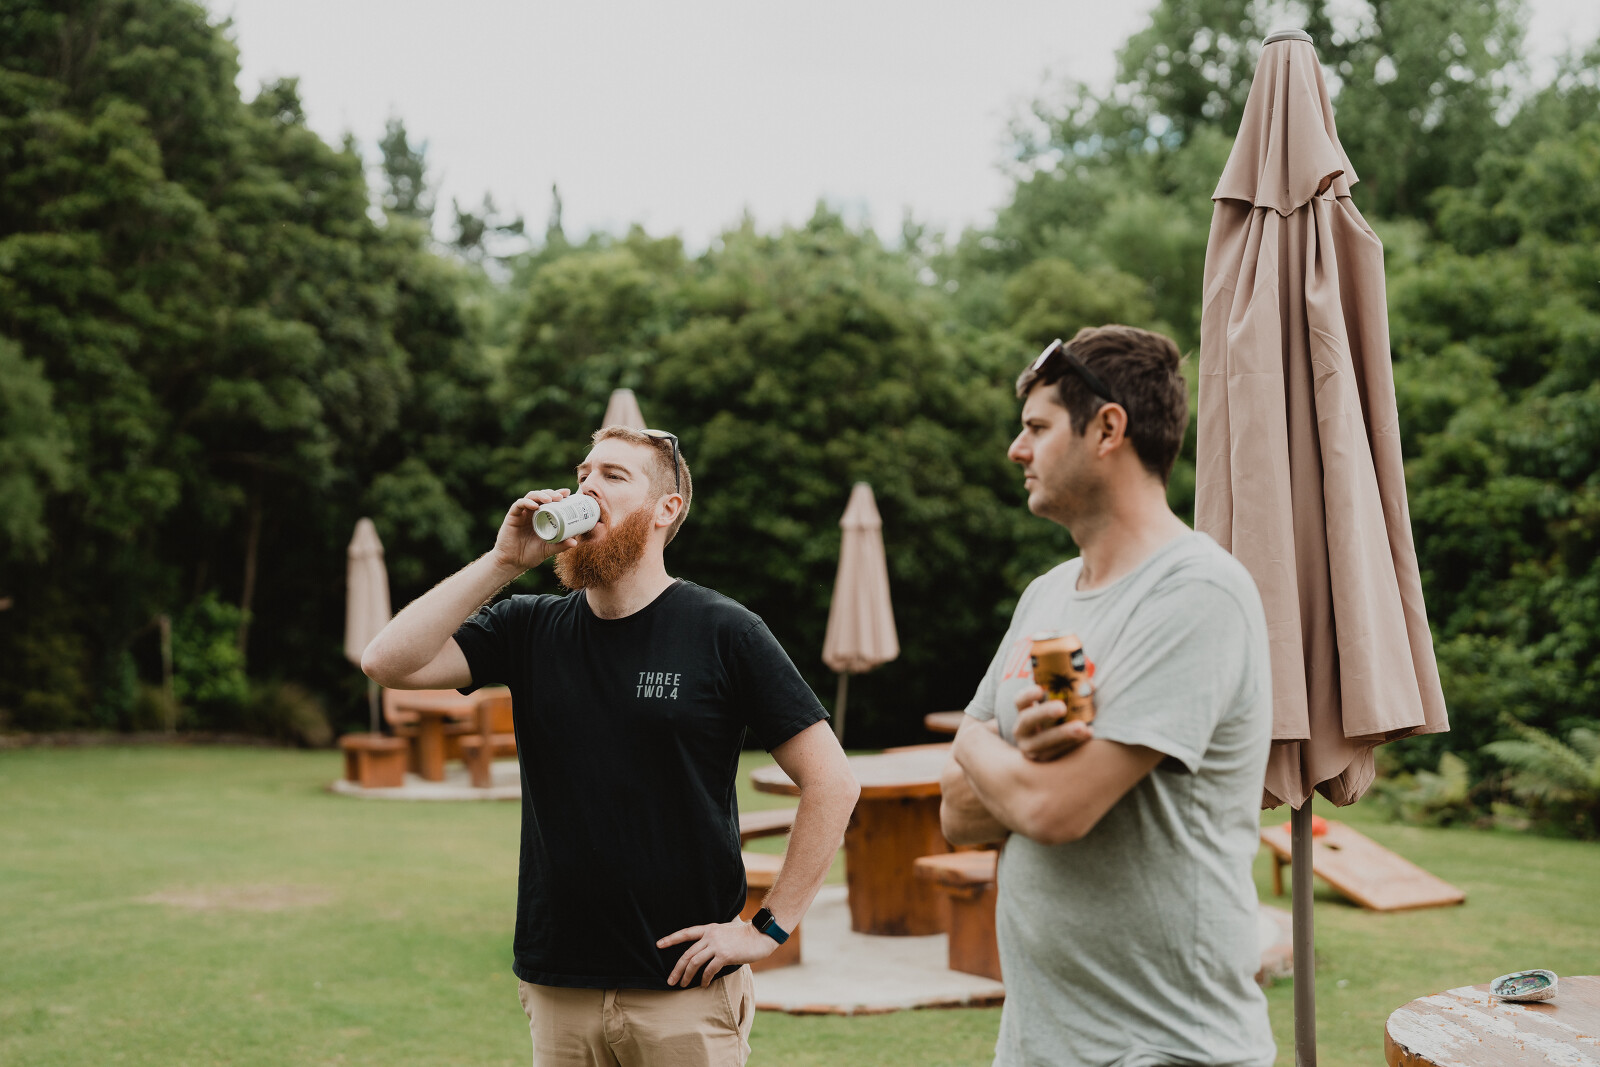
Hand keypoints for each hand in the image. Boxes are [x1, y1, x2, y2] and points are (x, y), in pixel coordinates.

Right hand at [493, 489, 579, 570]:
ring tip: (550, 499)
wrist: (513, 562)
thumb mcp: (549, 549)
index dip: (559, 495)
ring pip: (531, 496)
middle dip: (552, 493)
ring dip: (541, 495)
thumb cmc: (530, 555)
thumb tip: (575, 542)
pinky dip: (527, 502)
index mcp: (542, 517)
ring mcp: (522, 513)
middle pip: (542, 496)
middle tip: (560, 497)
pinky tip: (534, 506)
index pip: (551, 501)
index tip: (568, 493)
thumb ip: (560, 545)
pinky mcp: (512, 516)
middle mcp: (532, 512)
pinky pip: (519, 505)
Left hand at [657, 920, 776, 986]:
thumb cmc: (745, 935)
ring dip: (687, 975)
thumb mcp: (726, 930)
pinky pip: (709, 970)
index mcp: (709, 928)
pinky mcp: (724, 955)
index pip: (686, 933)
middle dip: (677, 968)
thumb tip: (706, 947)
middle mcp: (710, 936)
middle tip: (670, 980)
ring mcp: (717, 945)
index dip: (671, 939)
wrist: (760, 935)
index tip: (659, 944)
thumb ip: (715, 936)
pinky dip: (704, 979)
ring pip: (695, 962)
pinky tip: (704, 985)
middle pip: (687, 953)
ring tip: (683, 985)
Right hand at [1012, 685, 1093, 762]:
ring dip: (1064, 734)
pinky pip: (1056, 754)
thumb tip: (1090, 685)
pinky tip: (1088, 735)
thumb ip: (1071, 694)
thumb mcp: (1058, 706)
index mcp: (1023, 712)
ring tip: (1083, 728)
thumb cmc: (1059, 719)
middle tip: (1062, 708)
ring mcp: (1030, 748)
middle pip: (1027, 720)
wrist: (1051, 747)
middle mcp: (1022, 731)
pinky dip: (1073, 744)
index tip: (1041, 690)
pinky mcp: (1043, 761)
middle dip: (1044, 713)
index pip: (1020, 701)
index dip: (1028, 695)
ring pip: (1042, 742)